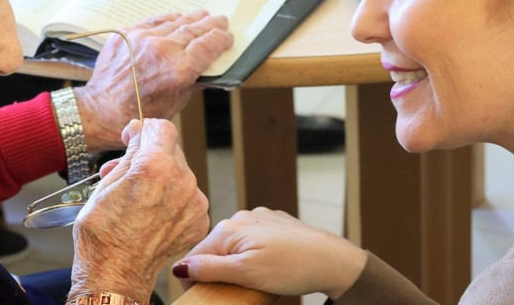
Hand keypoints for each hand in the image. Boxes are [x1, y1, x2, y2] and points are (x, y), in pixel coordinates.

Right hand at [69, 119, 209, 303]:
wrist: (115, 273)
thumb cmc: (103, 233)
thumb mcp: (106, 183)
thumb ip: (130, 152)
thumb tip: (140, 131)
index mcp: (155, 166)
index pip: (161, 128)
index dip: (144, 130)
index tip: (133, 139)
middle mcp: (182, 181)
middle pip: (172, 151)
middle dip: (150, 157)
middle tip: (128, 173)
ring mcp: (194, 202)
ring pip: (180, 175)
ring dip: (162, 179)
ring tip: (138, 198)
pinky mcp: (200, 219)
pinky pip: (188, 198)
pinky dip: (173, 200)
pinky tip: (152, 214)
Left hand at [74, 10, 231, 151]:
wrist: (101, 110)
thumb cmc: (139, 114)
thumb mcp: (177, 103)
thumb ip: (196, 82)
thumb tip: (211, 69)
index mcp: (178, 71)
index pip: (208, 46)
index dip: (222, 39)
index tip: (228, 37)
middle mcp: (162, 50)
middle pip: (195, 30)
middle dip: (212, 25)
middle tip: (221, 21)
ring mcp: (143, 39)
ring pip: (176, 22)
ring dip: (193, 18)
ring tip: (203, 16)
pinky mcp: (127, 33)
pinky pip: (155, 20)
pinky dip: (170, 19)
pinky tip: (178, 18)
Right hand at [172, 207, 368, 298]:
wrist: (332, 260)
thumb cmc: (292, 267)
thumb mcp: (246, 273)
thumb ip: (211, 268)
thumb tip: (180, 267)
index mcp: (229, 228)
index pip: (195, 255)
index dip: (192, 278)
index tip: (198, 296)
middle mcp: (242, 218)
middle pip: (214, 249)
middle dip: (215, 270)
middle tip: (229, 291)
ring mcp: (260, 219)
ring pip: (234, 245)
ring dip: (234, 264)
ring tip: (250, 281)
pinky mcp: (276, 224)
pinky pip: (253, 240)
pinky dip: (252, 255)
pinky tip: (267, 267)